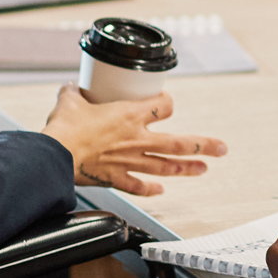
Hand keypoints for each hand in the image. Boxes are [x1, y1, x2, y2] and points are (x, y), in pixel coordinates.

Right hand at [40, 87, 224, 195]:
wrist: (55, 156)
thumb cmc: (64, 128)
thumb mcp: (69, 100)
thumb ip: (74, 92)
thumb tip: (72, 86)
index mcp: (130, 115)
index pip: (164, 106)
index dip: (167, 103)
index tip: (165, 103)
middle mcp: (137, 139)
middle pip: (179, 143)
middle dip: (203, 145)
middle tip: (221, 148)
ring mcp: (130, 161)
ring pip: (166, 166)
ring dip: (186, 168)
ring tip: (203, 169)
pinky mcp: (117, 179)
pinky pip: (139, 186)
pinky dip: (151, 190)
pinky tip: (160, 191)